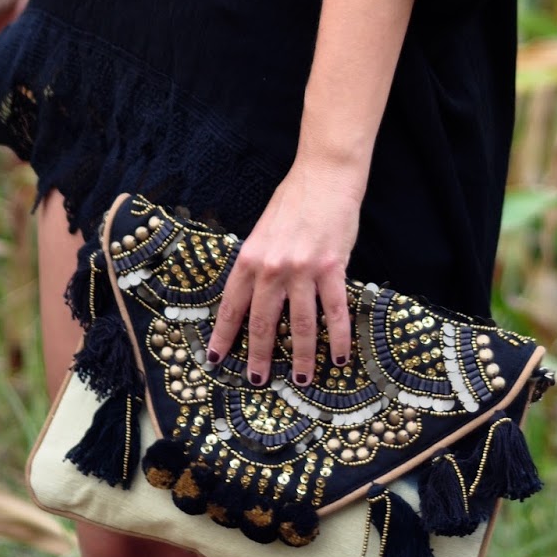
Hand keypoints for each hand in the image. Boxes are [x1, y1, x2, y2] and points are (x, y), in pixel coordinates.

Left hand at [205, 156, 363, 387]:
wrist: (324, 176)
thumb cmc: (293, 200)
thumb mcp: (262, 231)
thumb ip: (257, 263)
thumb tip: (253, 297)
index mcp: (250, 257)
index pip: (232, 305)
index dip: (224, 335)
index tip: (217, 359)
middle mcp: (273, 268)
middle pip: (264, 323)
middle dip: (260, 357)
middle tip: (258, 380)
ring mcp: (303, 270)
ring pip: (302, 326)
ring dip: (302, 358)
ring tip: (302, 380)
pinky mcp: (332, 269)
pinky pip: (335, 312)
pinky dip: (338, 339)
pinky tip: (340, 358)